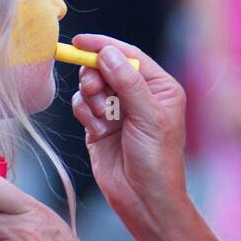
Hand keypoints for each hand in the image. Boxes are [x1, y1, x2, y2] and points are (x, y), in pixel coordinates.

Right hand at [68, 34, 189, 235]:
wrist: (143, 200)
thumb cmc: (157, 160)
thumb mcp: (148, 117)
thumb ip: (128, 83)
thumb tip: (108, 52)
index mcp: (159, 87)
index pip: (129, 56)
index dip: (104, 46)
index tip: (80, 41)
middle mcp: (138, 95)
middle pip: (106, 67)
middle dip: (96, 76)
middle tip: (95, 90)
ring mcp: (117, 110)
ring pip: (91, 85)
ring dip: (91, 98)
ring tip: (102, 118)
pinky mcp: (98, 125)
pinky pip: (83, 105)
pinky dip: (85, 113)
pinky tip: (97, 130)